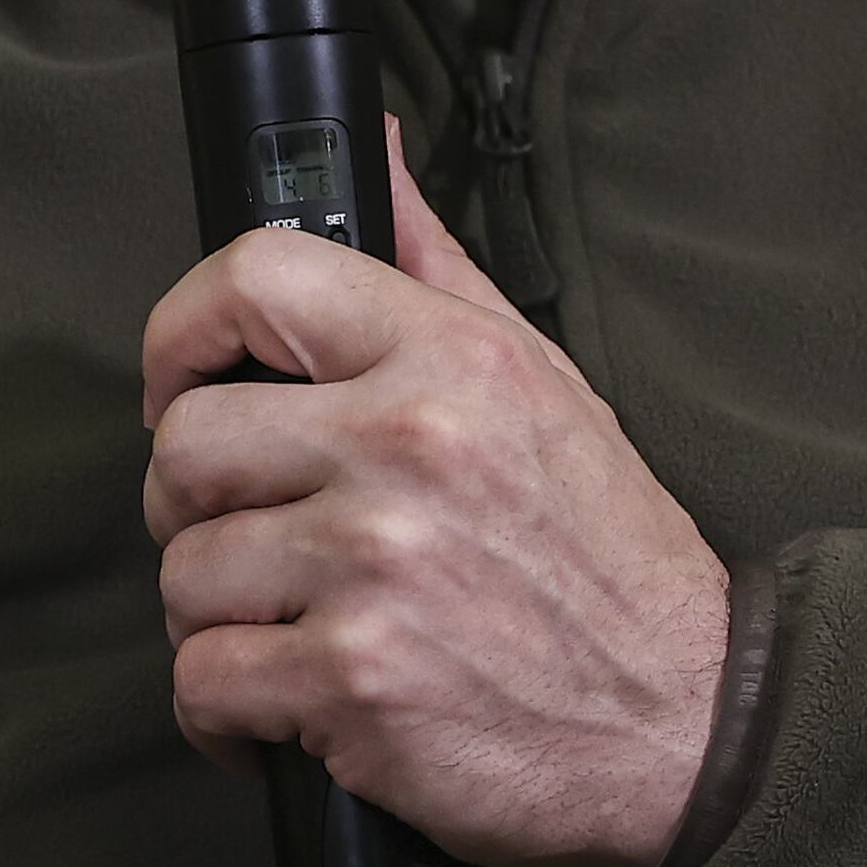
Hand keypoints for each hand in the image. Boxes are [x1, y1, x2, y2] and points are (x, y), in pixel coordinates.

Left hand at [138, 135, 728, 866]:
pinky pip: (203, 680)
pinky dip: (224, 716)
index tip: (178, 385)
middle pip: (187, 443)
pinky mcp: (354, 678)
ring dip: (214, 618)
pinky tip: (284, 716)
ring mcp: (375, 563)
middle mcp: (407, 445)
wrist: (688, 719)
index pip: (256, 277)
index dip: (180, 334)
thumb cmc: (605, 553)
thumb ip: (433, 261)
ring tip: (286, 630)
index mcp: (450, 357)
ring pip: (184, 572)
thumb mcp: (538, 376)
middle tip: (245, 538)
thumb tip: (371, 147)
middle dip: (191, 505)